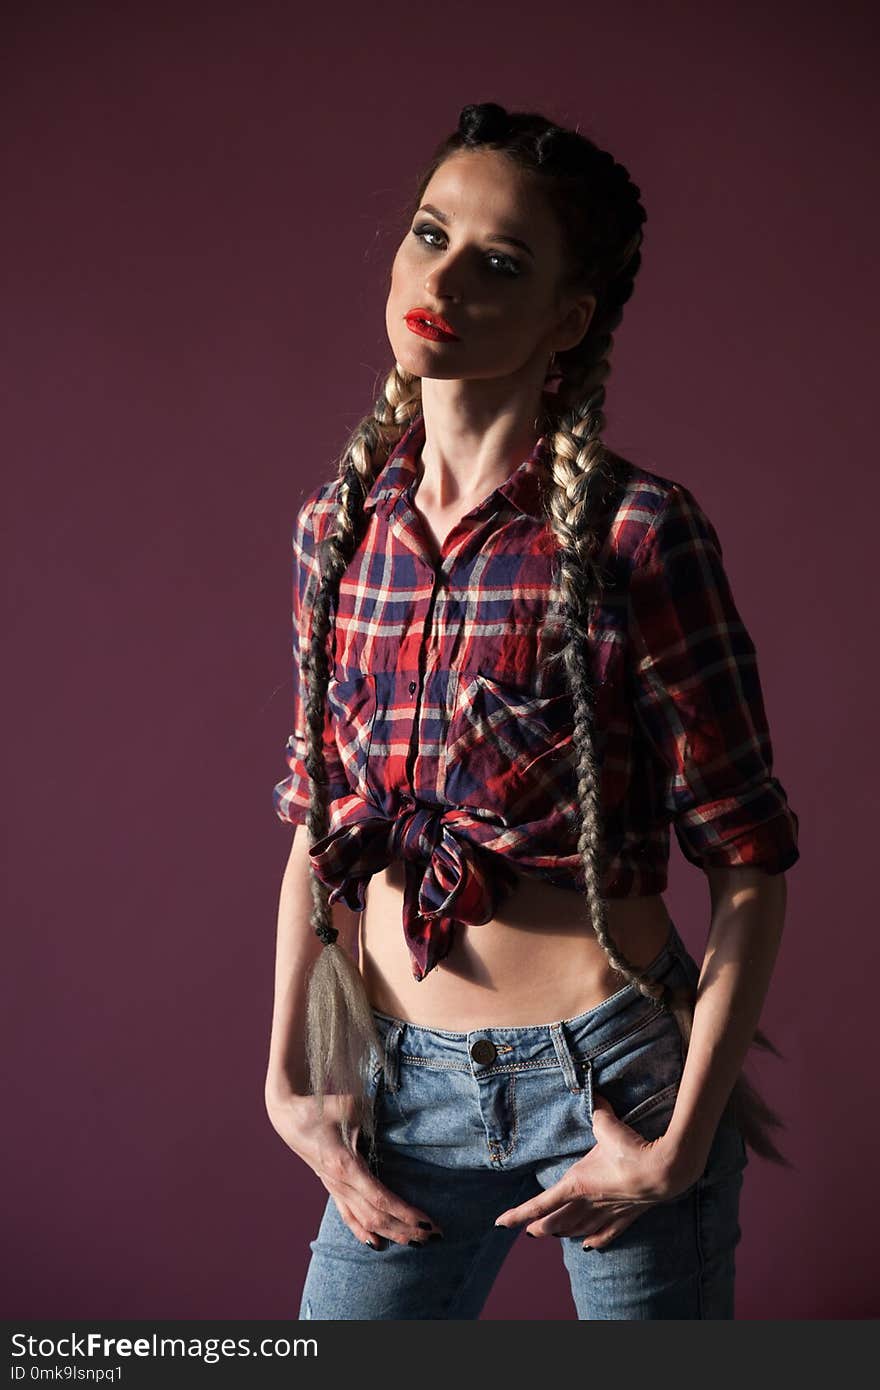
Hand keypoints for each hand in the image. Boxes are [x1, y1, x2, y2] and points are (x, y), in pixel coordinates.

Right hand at [265, 1084, 442, 1250]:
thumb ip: (376, 1114)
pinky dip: (364, 1233)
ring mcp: (334, 1188)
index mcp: (346, 1166)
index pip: (381, 1199)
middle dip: (406, 1229)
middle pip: (377, 1217)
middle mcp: (340, 1184)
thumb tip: (399, 1119)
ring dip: (391, 1234)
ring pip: (364, 1222)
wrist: (289, 1114)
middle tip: (434, 1236)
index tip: (427, 1222)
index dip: (404, 1214)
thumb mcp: (351, 1105)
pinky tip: (377, 1245)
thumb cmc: (321, 1107)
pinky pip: (348, 1217)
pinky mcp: (331, 1187)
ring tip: (416, 1243)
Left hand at [493, 1093, 700, 1250]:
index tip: (501, 1223)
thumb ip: (597, 1111)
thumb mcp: (606, 1124)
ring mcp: (607, 1213)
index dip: (518, 1214)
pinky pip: (605, 1234)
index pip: (540, 1204)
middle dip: (539, 1227)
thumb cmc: (630, 1149)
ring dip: (562, 1233)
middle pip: (556, 1222)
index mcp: (576, 1184)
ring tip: (551, 1236)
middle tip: (528, 1232)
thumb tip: (596, 1097)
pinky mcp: (625, 1217)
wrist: (664, 1172)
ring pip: (578, 1229)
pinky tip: (588, 1246)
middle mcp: (588, 1203)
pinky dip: (594, 1240)